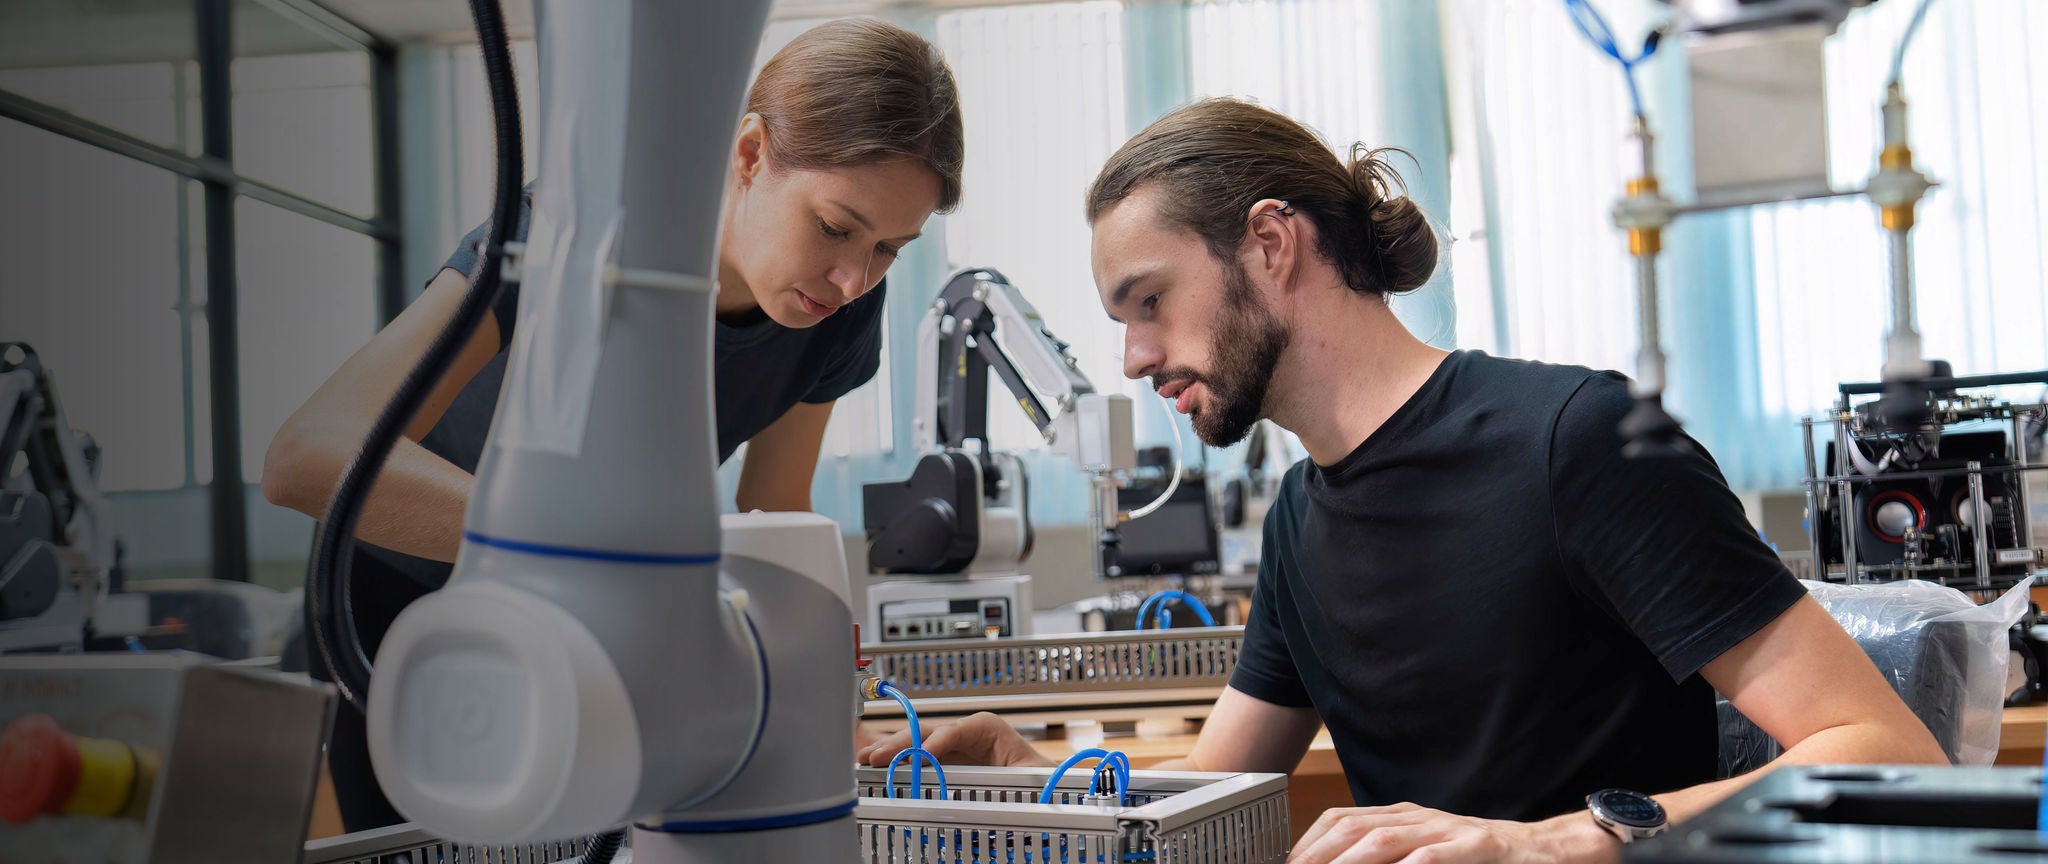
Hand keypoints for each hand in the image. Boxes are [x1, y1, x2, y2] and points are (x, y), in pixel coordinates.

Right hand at [857, 711, 1056, 768]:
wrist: (1037, 784)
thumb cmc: (1038, 776)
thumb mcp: (1035, 774)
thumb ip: (1027, 776)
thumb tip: (1021, 783)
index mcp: (988, 728)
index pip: (959, 729)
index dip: (940, 741)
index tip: (925, 754)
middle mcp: (964, 733)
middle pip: (929, 733)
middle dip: (903, 743)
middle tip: (878, 756)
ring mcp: (950, 747)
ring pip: (917, 744)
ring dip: (892, 751)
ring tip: (866, 758)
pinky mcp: (942, 761)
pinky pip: (916, 758)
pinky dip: (896, 762)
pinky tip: (876, 766)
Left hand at [1288, 803, 1620, 863]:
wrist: (1544, 851)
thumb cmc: (1479, 858)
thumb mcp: (1427, 854)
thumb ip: (1389, 857)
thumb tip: (1341, 863)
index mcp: (1403, 818)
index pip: (1341, 821)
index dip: (1308, 843)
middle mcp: (1420, 818)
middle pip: (1353, 827)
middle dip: (1317, 854)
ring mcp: (1448, 830)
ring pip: (1385, 839)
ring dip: (1349, 861)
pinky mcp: (1477, 846)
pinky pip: (1434, 856)